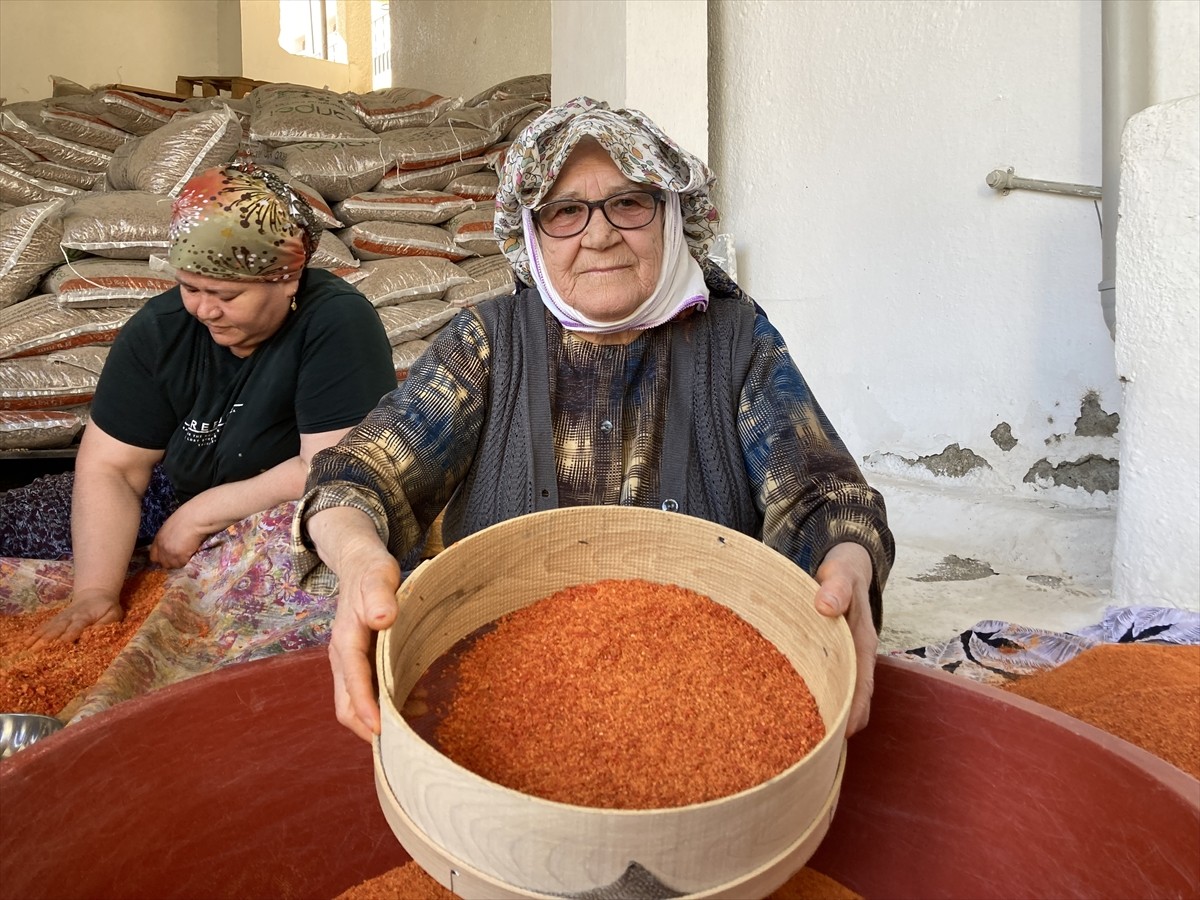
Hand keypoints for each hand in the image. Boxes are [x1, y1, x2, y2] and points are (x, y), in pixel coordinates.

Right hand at [26, 590, 122, 650]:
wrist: (95, 594)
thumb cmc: (106, 608)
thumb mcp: (113, 614)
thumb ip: (106, 623)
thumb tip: (96, 633)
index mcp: (85, 616)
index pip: (77, 625)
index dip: (71, 633)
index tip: (63, 642)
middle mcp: (70, 617)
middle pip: (58, 628)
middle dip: (47, 639)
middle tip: (36, 650)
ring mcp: (61, 617)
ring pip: (48, 627)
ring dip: (38, 638)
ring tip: (27, 648)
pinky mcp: (55, 619)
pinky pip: (44, 626)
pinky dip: (35, 634)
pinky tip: (26, 643)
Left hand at [149, 504, 207, 568]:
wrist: (195, 518)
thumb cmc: (186, 517)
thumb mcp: (170, 527)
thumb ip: (167, 538)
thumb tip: (171, 544)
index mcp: (158, 539)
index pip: (153, 556)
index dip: (161, 558)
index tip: (169, 557)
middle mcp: (161, 548)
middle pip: (163, 563)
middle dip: (171, 562)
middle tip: (180, 557)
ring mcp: (170, 553)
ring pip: (173, 565)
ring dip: (180, 562)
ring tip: (187, 555)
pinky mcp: (180, 556)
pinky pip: (183, 564)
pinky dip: (187, 561)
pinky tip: (192, 553)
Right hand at [328, 540, 402, 741]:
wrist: (357, 563)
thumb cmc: (371, 571)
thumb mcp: (379, 576)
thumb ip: (380, 596)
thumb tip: (382, 619)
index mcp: (345, 640)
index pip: (353, 682)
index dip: (365, 708)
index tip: (381, 730)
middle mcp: (342, 656)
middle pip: (346, 703)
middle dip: (367, 726)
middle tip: (399, 745)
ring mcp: (348, 661)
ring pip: (353, 701)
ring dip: (376, 719)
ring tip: (409, 730)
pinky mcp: (358, 661)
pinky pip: (364, 691)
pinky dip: (381, 705)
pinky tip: (411, 704)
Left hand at [813, 541, 877, 736]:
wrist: (843, 565)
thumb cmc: (843, 571)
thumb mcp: (842, 574)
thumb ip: (837, 588)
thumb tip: (826, 606)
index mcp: (863, 643)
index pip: (862, 686)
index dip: (854, 712)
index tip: (841, 735)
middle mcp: (854, 656)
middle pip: (849, 696)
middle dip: (836, 722)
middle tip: (813, 747)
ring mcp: (840, 656)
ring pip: (835, 690)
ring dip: (823, 710)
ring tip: (798, 736)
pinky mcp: (824, 654)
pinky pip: (820, 678)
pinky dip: (811, 693)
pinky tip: (787, 704)